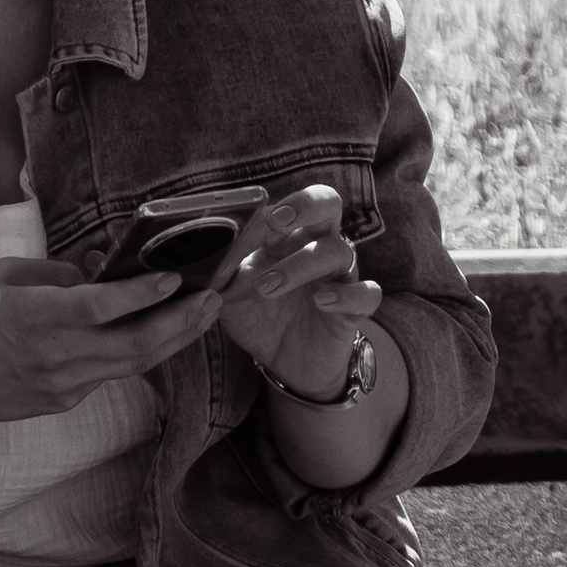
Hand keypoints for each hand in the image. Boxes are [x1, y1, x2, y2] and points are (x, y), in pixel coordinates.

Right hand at [0, 253, 220, 426]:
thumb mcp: (4, 275)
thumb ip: (55, 270)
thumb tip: (99, 271)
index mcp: (34, 316)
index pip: (100, 306)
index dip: (142, 294)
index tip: (174, 279)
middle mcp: (54, 355)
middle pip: (135, 344)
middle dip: (182, 321)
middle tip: (212, 299)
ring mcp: (62, 384)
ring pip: (134, 364)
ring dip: (174, 339)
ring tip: (202, 315)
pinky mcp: (63, 400)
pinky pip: (110, 373)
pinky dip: (139, 352)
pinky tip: (158, 333)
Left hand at [213, 185, 379, 400]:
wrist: (285, 363)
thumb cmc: (259, 318)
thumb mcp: (230, 297)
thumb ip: (219, 277)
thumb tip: (199, 262)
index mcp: (287, 238)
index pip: (291, 203)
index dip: (276, 205)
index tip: (255, 217)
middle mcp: (317, 248)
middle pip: (328, 204)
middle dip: (305, 205)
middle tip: (276, 221)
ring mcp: (339, 276)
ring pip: (339, 251)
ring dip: (300, 265)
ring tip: (267, 287)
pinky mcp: (353, 309)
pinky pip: (367, 293)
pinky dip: (347, 294)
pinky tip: (322, 301)